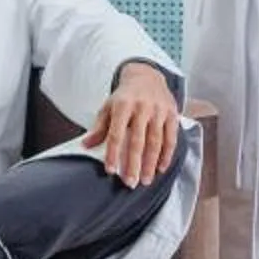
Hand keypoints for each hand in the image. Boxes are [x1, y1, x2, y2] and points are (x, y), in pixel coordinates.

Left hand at [83, 64, 181, 185]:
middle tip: (130, 183)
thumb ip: (99, 127)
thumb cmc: (125, 96)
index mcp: (123, 105)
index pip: (116, 133)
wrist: (147, 76)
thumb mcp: (108, 107)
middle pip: (138, 140)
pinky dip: (167, 154)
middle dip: (134, 164)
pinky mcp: (172, 113)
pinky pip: (171, 137)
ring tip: (145, 181)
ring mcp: (159, 110)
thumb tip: (86, 145)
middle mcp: (142, 107)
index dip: (113, 153)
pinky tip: (161, 168)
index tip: (110, 170)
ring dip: (151, 163)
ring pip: (156, 141)